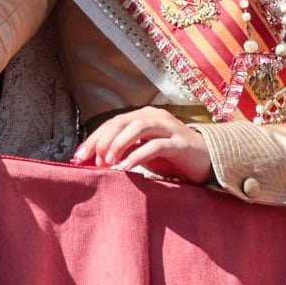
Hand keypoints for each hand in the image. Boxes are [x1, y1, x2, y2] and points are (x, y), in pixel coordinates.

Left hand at [72, 107, 212, 183]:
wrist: (207, 159)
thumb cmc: (171, 156)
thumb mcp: (144, 150)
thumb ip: (125, 149)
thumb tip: (96, 160)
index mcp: (143, 116)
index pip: (112, 123)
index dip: (93, 138)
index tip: (78, 157)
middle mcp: (154, 117)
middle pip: (121, 122)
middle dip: (102, 140)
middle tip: (92, 160)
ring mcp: (168, 128)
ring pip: (138, 128)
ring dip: (119, 144)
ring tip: (107, 161)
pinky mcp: (179, 143)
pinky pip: (155, 146)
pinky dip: (138, 156)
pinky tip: (126, 167)